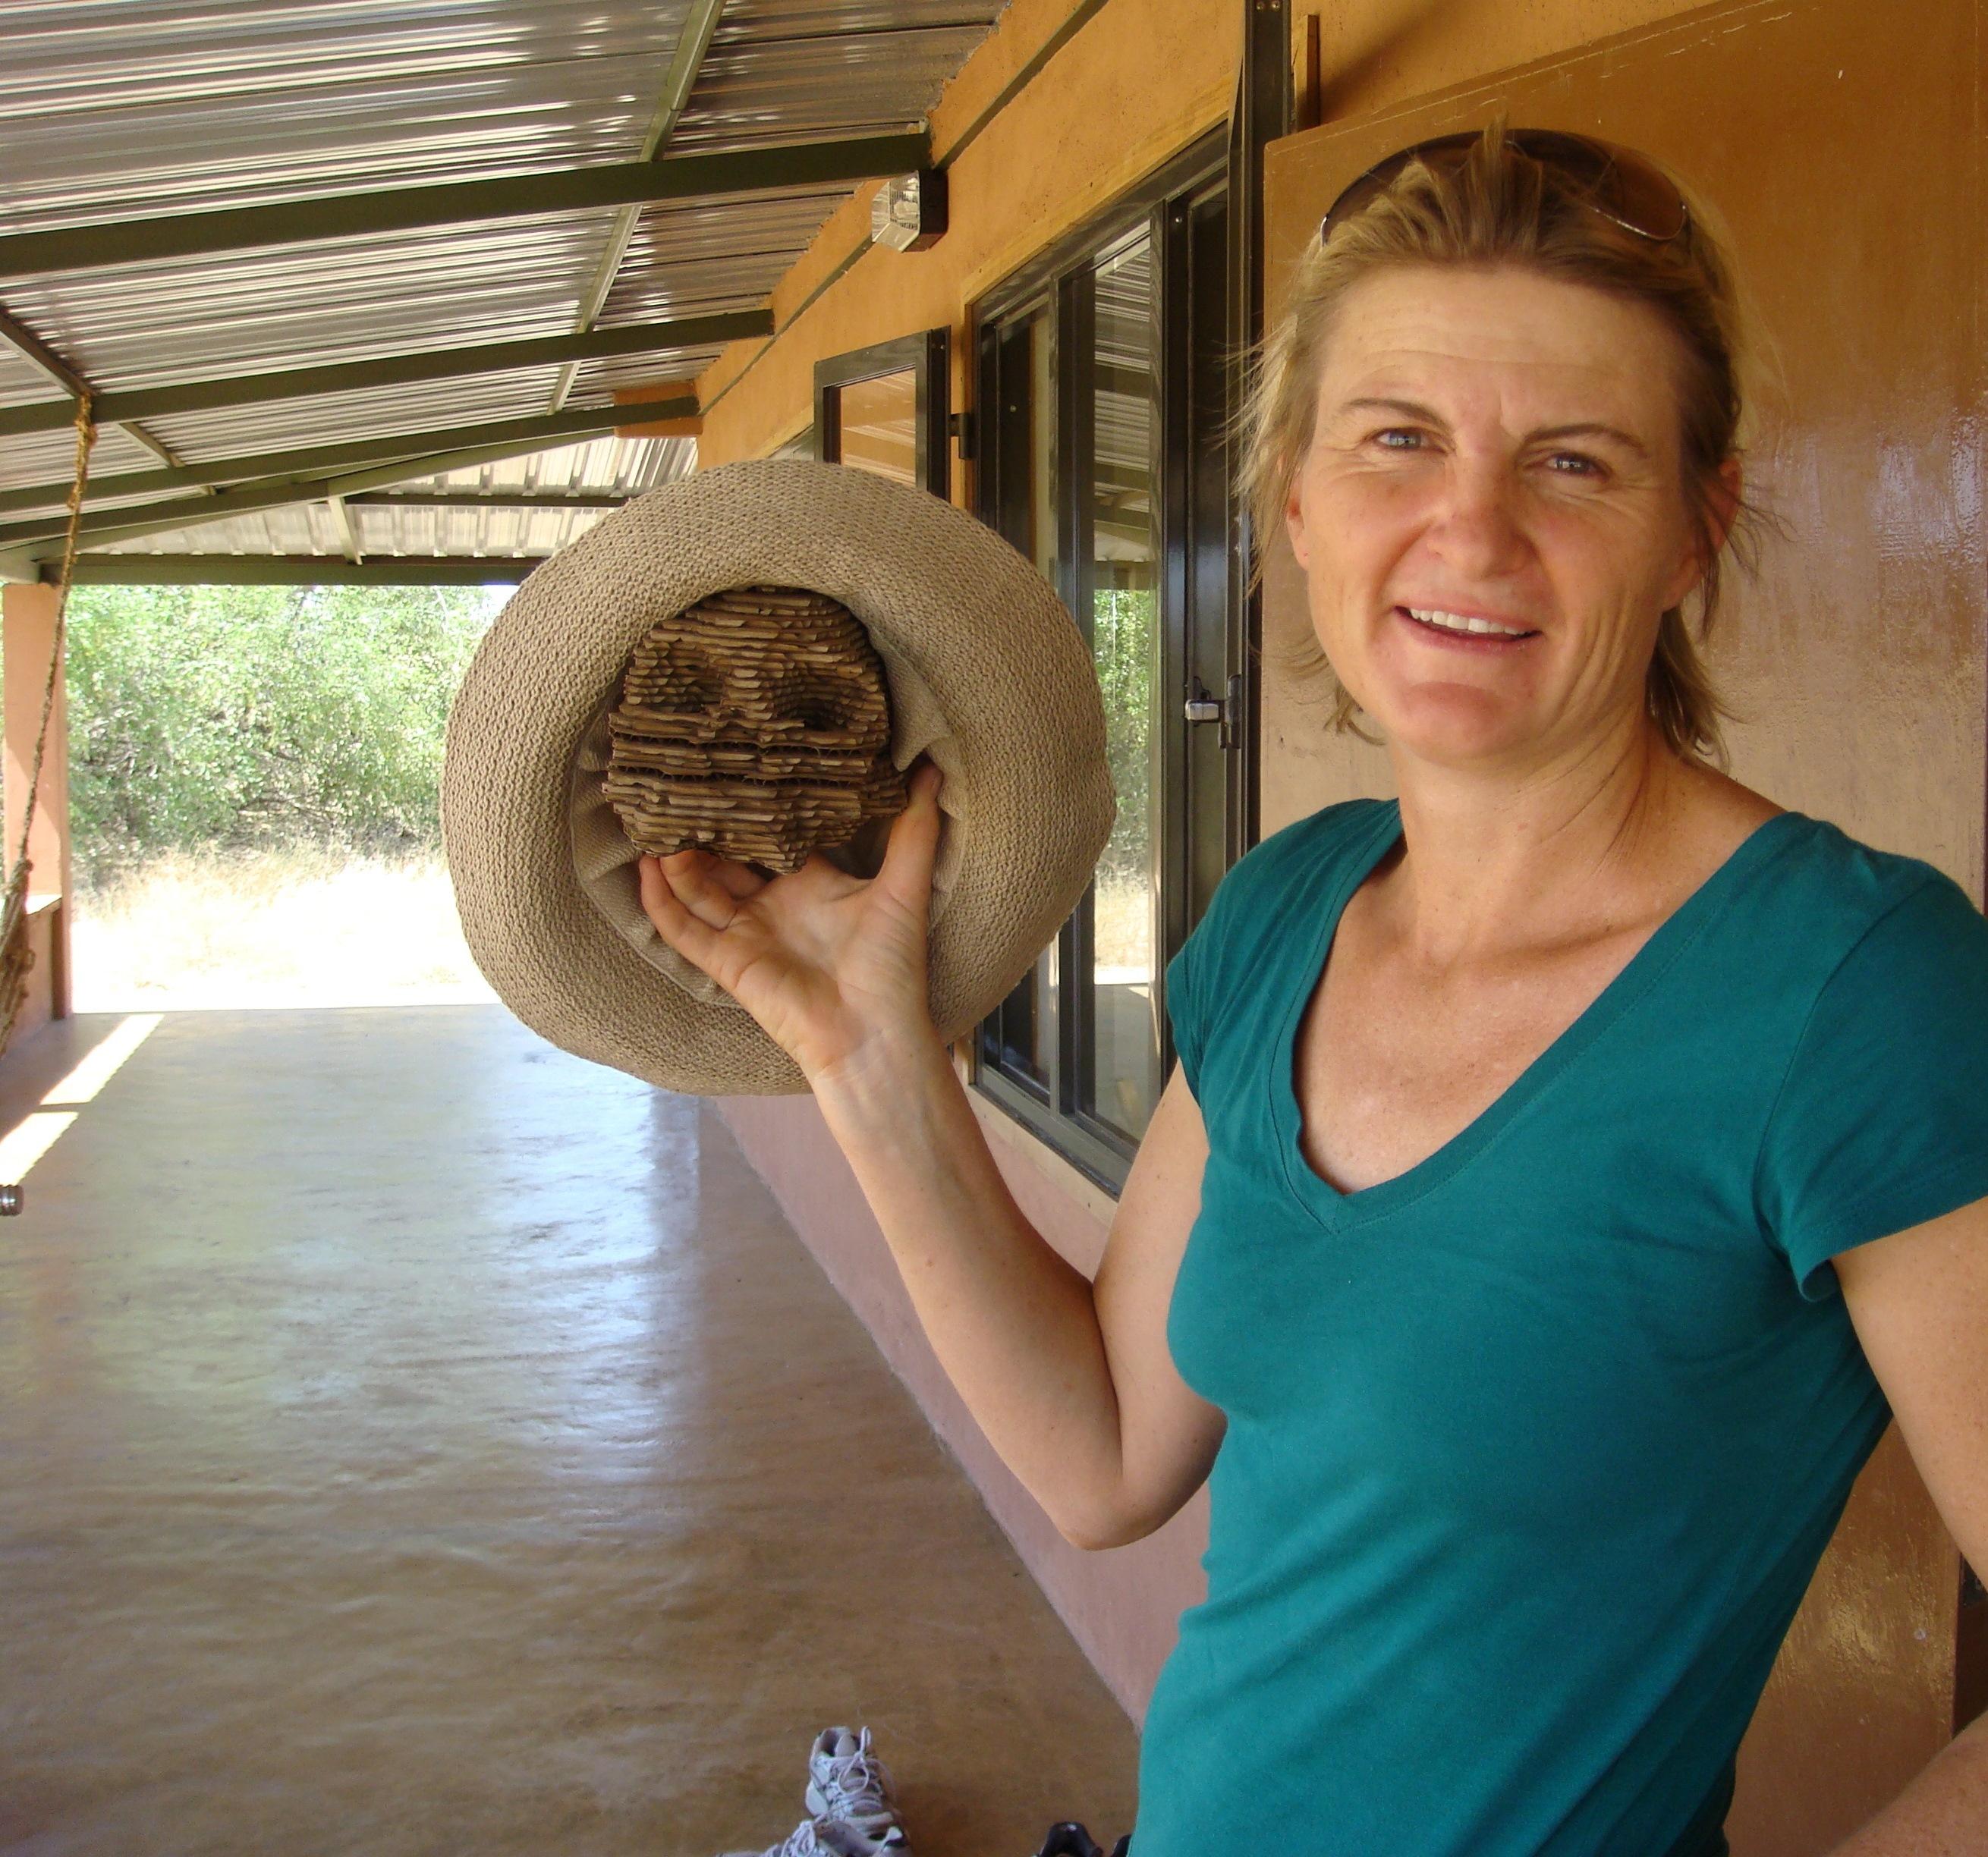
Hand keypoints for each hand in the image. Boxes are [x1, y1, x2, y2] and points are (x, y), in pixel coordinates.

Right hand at [635, 760, 945, 1084]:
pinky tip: (644, 868)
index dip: (752, 806)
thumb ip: (914, 829)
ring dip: (676, 858)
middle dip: (704, 827)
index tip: (734, 765)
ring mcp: (746, 934)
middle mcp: (773, 905)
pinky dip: (660, 902)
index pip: (772, 836)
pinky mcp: (727, 963)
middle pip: (727, 859)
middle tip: (681, 783)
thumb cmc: (891, 965)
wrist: (872, 1032)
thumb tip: (934, 769)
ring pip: (697, 888)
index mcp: (811, 884)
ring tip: (655, 815)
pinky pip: (683, 929)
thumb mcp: (904, 886)